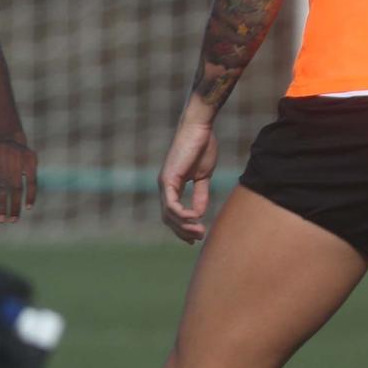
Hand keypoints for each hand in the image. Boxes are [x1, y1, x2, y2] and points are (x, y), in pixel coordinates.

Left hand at [0, 137, 37, 223]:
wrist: (7, 139)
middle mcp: (3, 157)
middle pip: (2, 184)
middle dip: (2, 203)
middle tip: (1, 220)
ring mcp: (18, 157)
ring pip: (17, 186)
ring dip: (15, 204)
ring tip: (13, 220)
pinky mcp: (31, 159)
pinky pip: (32, 181)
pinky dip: (31, 194)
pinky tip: (28, 207)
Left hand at [158, 119, 218, 242]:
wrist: (199, 129)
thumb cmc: (201, 147)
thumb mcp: (203, 177)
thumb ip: (200, 194)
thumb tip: (200, 213)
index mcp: (172, 186)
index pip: (172, 213)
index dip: (182, 228)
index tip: (195, 238)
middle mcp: (164, 186)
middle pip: (168, 218)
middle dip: (183, 231)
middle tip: (198, 239)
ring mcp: (164, 183)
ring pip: (168, 214)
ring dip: (184, 226)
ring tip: (200, 231)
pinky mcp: (168, 178)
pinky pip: (171, 203)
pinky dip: (182, 214)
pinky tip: (195, 218)